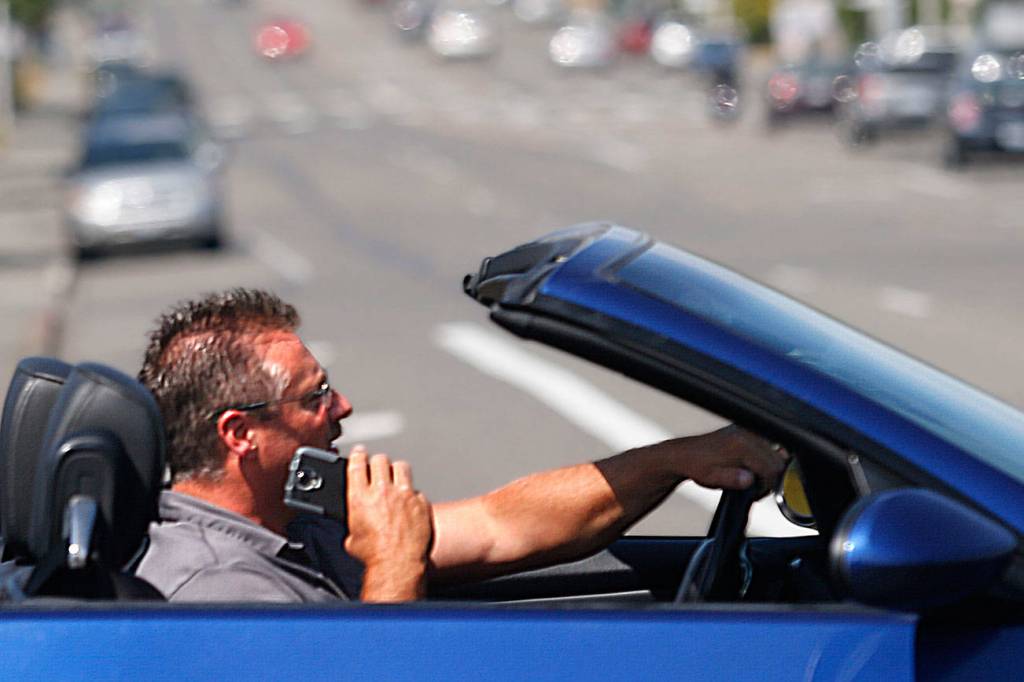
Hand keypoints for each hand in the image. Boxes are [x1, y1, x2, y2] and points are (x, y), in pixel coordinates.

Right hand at [344, 445, 432, 600]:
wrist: (397, 564)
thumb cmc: (374, 555)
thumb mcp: (351, 537)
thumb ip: (353, 522)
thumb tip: (357, 522)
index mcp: (360, 497)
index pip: (357, 464)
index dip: (358, 455)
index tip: (360, 452)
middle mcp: (382, 491)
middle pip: (380, 460)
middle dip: (378, 462)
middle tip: (378, 467)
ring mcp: (404, 494)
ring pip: (401, 467)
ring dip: (397, 471)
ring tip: (396, 478)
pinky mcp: (421, 502)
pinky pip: (417, 490)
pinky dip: (412, 495)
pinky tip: (409, 503)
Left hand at [676, 425, 788, 492]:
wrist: (683, 455)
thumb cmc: (697, 467)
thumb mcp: (713, 478)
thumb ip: (733, 480)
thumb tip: (750, 480)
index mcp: (741, 445)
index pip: (771, 467)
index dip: (767, 485)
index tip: (756, 494)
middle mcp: (747, 434)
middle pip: (777, 460)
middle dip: (771, 477)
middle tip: (755, 489)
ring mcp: (747, 430)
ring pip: (776, 452)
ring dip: (769, 468)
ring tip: (753, 479)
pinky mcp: (745, 431)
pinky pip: (767, 446)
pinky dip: (764, 458)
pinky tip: (752, 469)